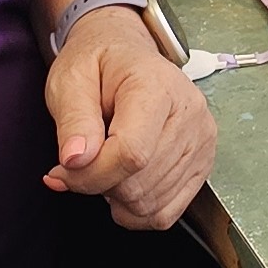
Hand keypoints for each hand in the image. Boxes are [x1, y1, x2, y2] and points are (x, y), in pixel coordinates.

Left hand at [42, 6, 216, 228]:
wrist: (125, 54)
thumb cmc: (98, 65)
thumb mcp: (70, 81)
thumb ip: (73, 121)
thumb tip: (75, 159)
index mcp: (157, 86)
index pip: (132, 153)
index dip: (91, 174)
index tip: (64, 168)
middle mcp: (189, 113)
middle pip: (140, 184)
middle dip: (100, 184)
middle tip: (85, 157)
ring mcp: (201, 140)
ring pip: (151, 204)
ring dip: (117, 196)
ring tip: (108, 160)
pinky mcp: (202, 162)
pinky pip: (166, 213)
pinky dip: (137, 209)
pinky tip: (124, 182)